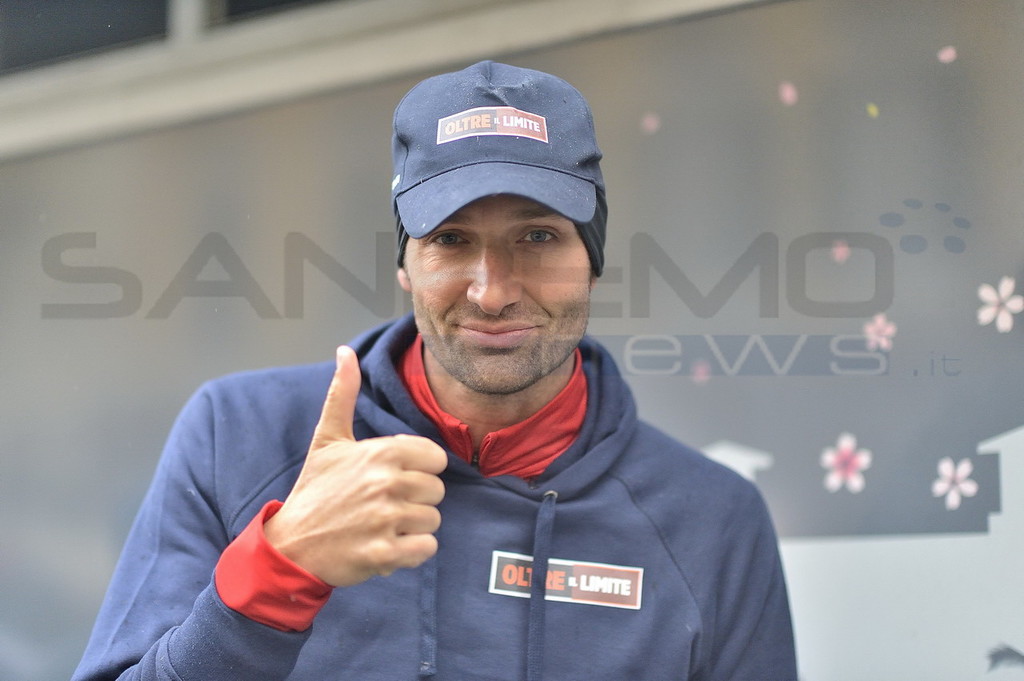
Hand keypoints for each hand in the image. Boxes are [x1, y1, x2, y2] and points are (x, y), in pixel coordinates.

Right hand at [264, 345, 446, 586]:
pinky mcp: (384, 554)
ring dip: (411, 527)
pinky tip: (388, 545)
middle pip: (437, 491)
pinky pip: (426, 548)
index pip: (436, 458)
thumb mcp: (327, 439)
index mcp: (382, 452)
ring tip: (381, 525)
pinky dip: (412, 552)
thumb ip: (343, 394)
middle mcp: (387, 483)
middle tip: (382, 505)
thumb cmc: (315, 490)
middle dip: (415, 500)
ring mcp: (386, 519)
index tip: (393, 478)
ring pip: (432, 520)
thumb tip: (346, 352)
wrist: (290, 545)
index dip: (418, 470)